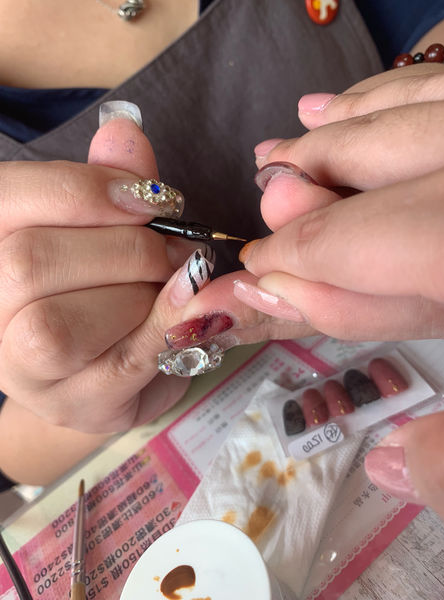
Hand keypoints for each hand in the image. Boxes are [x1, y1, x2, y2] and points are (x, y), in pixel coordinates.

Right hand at [0, 111, 198, 432]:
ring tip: (174, 284)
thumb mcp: (97, 230)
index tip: (150, 199)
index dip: (88, 189)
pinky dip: (165, 327)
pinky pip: (119, 363)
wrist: (102, 368)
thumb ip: (105, 182)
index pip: (12, 199)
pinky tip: (190, 308)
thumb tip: (124, 131)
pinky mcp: (71, 407)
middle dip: (127, 248)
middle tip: (176, 249)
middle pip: (31, 261)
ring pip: (61, 323)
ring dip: (141, 294)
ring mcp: (17, 369)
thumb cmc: (98, 288)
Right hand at [242, 67, 443, 524]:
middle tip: (260, 202)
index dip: (290, 267)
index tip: (242, 287)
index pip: (358, 245)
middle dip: (306, 192)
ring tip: (287, 140)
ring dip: (339, 133)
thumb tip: (387, 463)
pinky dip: (394, 95)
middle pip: (379, 165)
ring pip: (410, 111)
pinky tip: (346, 104)